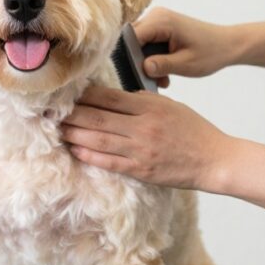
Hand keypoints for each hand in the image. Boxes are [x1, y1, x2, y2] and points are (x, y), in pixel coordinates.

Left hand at [61, 85, 230, 189]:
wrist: (214, 159)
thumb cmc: (192, 130)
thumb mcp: (169, 105)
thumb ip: (141, 102)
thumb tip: (112, 98)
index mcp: (149, 106)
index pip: (108, 97)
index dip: (83, 96)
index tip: (66, 94)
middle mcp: (142, 126)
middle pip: (97, 118)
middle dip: (71, 114)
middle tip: (50, 112)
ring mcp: (141, 149)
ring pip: (98, 140)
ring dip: (74, 135)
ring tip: (57, 130)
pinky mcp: (141, 170)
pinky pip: (109, 162)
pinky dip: (89, 156)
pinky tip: (75, 150)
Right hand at [134, 7, 240, 87]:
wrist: (228, 44)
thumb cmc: (212, 52)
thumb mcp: (186, 64)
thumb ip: (162, 65)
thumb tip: (142, 68)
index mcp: (161, 21)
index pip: (130, 38)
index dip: (128, 58)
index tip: (135, 76)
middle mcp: (156, 16)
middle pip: (132, 41)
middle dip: (138, 63)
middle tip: (152, 81)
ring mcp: (158, 20)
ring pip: (138, 45)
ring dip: (147, 64)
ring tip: (162, 79)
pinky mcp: (160, 28)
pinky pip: (147, 44)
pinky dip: (153, 59)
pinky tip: (164, 73)